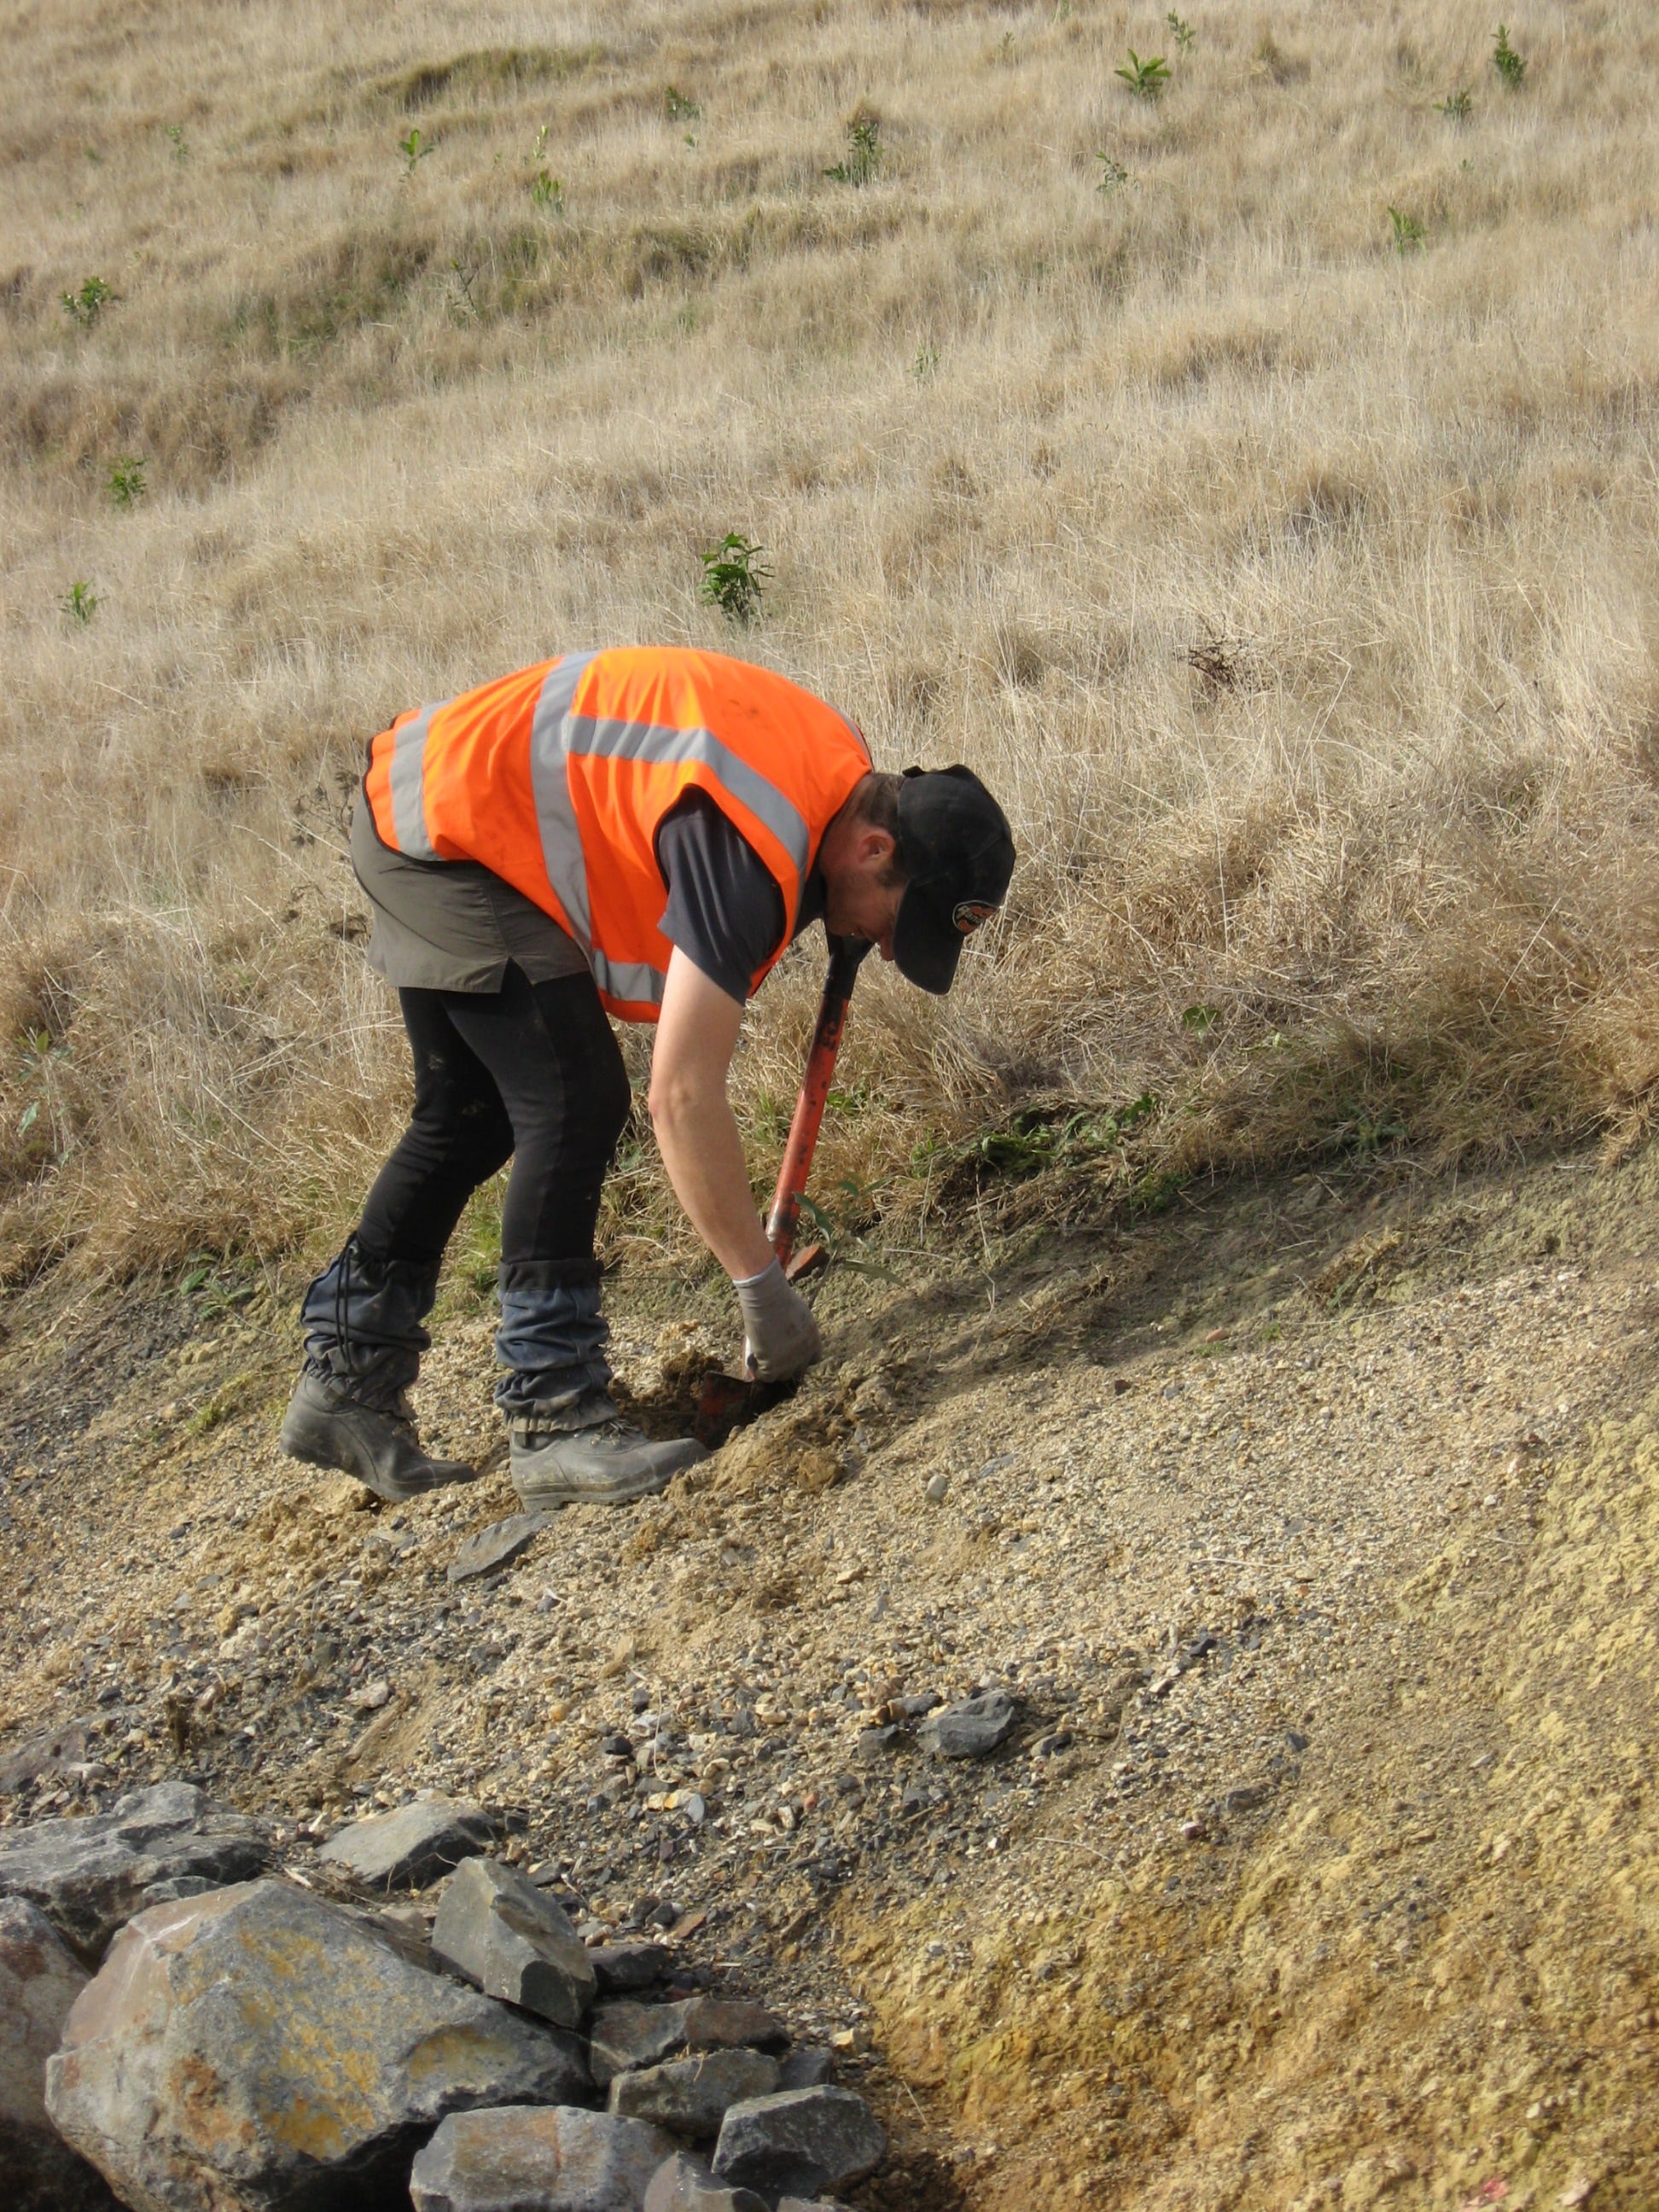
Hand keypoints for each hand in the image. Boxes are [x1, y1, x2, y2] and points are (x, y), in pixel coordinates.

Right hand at [734, 1260, 822, 1381]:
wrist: (768, 1299)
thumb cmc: (780, 1298)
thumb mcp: (797, 1313)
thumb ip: (796, 1328)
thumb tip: (785, 1332)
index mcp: (814, 1340)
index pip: (813, 1359)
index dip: (801, 1358)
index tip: (789, 1353)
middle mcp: (805, 1354)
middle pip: (798, 1370)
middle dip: (786, 1365)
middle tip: (772, 1357)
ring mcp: (790, 1362)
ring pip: (782, 1376)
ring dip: (771, 1368)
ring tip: (758, 1356)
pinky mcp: (773, 1366)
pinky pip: (765, 1376)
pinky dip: (757, 1369)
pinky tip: (751, 1358)